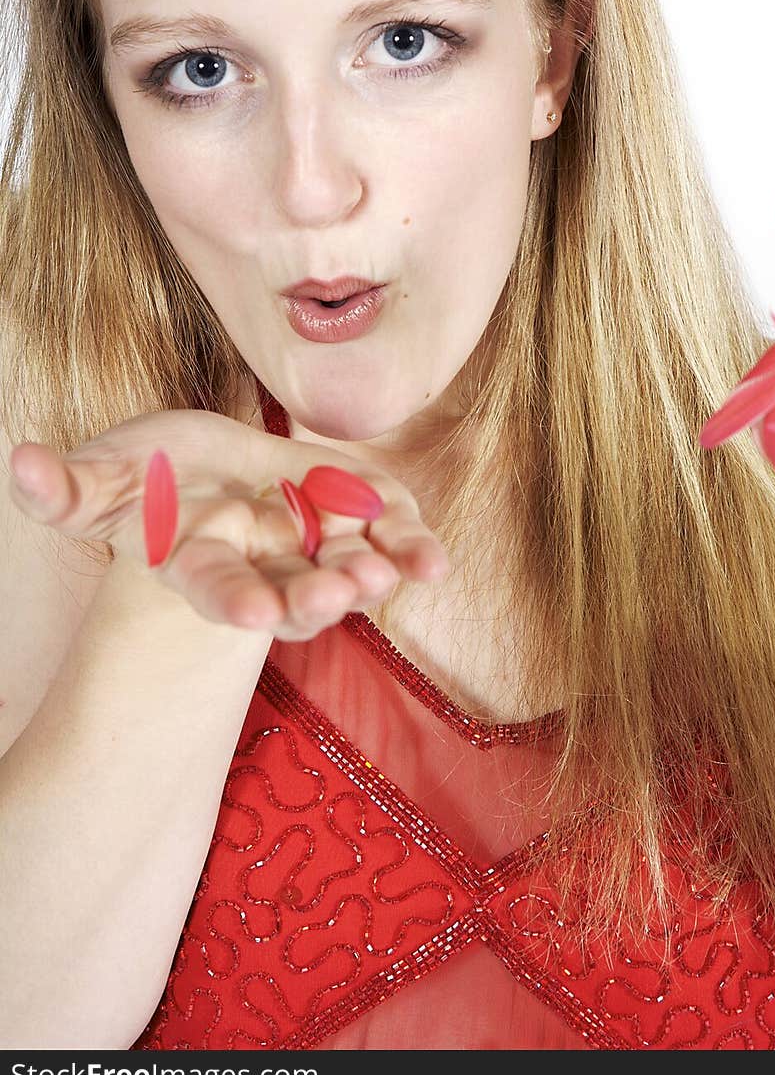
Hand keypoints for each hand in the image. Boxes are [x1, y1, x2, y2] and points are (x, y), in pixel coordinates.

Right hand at [7, 409, 450, 639]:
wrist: (205, 469)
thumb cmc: (147, 478)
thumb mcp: (106, 478)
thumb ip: (69, 485)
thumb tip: (20, 464)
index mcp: (202, 563)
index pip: (217, 588)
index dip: (234, 598)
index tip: (255, 610)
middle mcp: (262, 566)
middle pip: (291, 595)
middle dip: (314, 599)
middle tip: (333, 594)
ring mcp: (311, 546)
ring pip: (345, 571)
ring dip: (369, 575)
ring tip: (393, 573)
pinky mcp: (351, 517)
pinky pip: (387, 535)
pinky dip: (410, 546)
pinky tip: (433, 563)